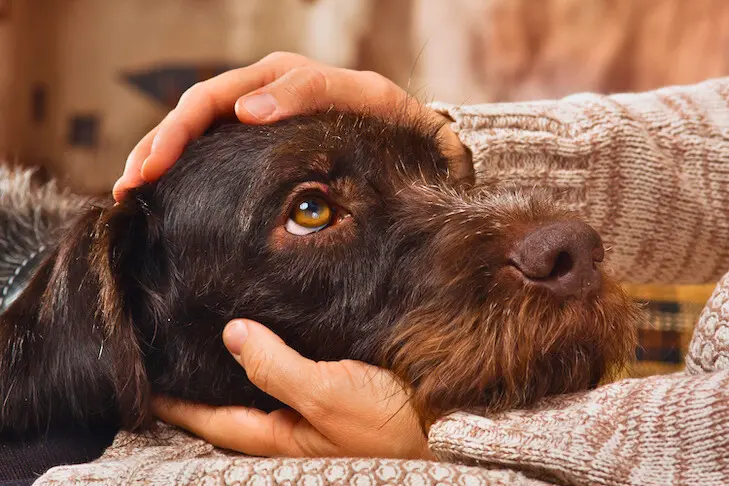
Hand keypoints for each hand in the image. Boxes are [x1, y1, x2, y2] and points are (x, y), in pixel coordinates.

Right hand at [114, 52, 470, 200]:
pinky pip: (215, 153)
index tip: (154, 169)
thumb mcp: (362, 97)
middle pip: (192, 115)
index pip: (211, 99)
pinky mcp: (261, 147)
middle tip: (129, 187)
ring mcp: (258, 120)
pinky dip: (185, 171)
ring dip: (159, 158)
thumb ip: (310, 93)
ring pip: (196, 134)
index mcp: (278, 78)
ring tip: (131, 192)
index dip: (178, 132)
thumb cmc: (390, 120)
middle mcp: (260, 94)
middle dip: (156, 148)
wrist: (415, 140)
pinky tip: (165, 193)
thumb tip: (247, 110)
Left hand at [153, 319, 431, 458]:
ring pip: (264, 390)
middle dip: (203, 385)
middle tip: (173, 353)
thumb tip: (232, 334)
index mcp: (283, 436)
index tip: (147, 379)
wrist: (449, 426)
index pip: (215, 419)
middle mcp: (293, 428)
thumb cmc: (392, 421)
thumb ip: (277, 368)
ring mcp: (315, 414)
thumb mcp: (330, 395)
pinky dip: (274, 359)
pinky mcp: (339, 395)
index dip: (179, 402)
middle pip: (234, 406)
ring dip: (238, 370)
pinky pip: (294, 377)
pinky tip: (274, 337)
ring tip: (212, 341)